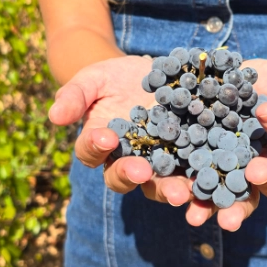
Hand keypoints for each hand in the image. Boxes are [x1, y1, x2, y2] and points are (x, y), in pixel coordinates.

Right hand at [48, 56, 194, 206]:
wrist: (147, 74)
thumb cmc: (112, 78)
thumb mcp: (91, 79)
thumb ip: (73, 96)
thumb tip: (54, 117)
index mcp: (100, 146)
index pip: (91, 152)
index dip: (96, 146)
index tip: (105, 136)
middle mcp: (127, 161)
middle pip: (126, 178)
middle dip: (135, 177)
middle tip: (144, 173)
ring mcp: (158, 163)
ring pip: (160, 184)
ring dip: (170, 190)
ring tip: (181, 192)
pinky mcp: (187, 158)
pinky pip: (193, 173)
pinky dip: (201, 180)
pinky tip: (212, 178)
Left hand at [185, 59, 266, 230]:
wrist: (246, 83)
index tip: (266, 110)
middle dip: (264, 180)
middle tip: (254, 173)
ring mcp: (239, 175)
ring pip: (238, 198)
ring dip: (225, 208)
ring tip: (209, 213)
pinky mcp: (211, 171)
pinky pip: (205, 188)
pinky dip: (192, 195)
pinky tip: (180, 197)